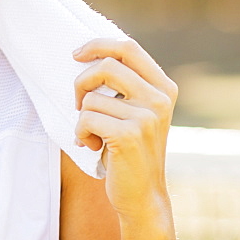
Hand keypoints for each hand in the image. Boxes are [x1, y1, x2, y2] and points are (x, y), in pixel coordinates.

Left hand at [72, 38, 177, 218]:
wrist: (142, 195)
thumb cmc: (129, 150)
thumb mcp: (135, 112)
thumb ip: (124, 86)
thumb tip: (86, 54)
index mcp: (163, 87)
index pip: (128, 48)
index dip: (98, 45)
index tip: (76, 54)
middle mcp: (160, 99)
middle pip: (106, 66)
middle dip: (81, 83)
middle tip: (78, 104)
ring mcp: (147, 117)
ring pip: (91, 98)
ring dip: (82, 118)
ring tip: (95, 136)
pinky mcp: (129, 135)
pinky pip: (86, 119)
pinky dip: (80, 133)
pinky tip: (94, 146)